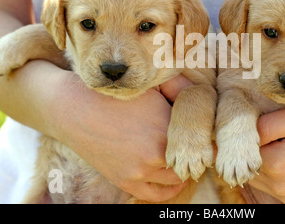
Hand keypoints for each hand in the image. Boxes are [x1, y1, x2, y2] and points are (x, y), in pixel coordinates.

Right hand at [51, 70, 192, 201]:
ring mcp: (140, 171)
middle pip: (191, 161)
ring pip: (177, 179)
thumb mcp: (151, 89)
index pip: (200, 141)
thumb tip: (202, 96)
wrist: (74, 109)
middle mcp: (156, 153)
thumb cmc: (115, 96)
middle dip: (196, 155)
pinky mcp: (125, 181)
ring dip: (184, 171)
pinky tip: (174, 182)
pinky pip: (157, 195)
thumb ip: (179, 93)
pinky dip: (169, 190)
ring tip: (185, 161)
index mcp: (166, 127)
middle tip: (198, 150)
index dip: (206, 139)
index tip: (210, 139)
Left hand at [249, 101, 284, 203]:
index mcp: (279, 164)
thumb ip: (271, 123)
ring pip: (254, 172)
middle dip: (250, 143)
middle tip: (268, 123)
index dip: (246, 127)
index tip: (258, 114)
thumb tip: (246, 129)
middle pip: (246, 162)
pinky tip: (283, 148)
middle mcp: (279, 186)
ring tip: (278, 134)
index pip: (242, 146)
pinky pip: (266, 181)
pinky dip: (267, 166)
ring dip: (258, 154)